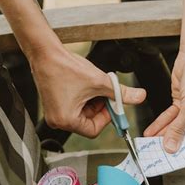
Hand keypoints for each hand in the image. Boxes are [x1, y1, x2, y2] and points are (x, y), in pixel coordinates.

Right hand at [29, 39, 145, 137]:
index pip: (94, 130)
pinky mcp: (54, 104)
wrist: (46, 53)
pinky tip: (84, 83)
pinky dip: (84, 96)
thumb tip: (139, 97)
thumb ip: (121, 92)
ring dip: (92, 99)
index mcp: (66, 121)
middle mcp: (58, 121)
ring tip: (93, 83)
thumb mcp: (100, 82)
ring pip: (83, 112)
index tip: (112, 104)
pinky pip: (74, 106)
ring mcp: (55, 113)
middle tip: (105, 91)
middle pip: (88, 121)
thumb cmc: (65, 67)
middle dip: (100, 106)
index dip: (107, 117)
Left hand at [144, 50, 184, 152]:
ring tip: (148, 145)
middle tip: (154, 155)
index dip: (183, 154)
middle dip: (169, 144)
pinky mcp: (181, 104)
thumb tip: (171, 147)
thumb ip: (179, 127)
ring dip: (161, 136)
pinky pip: (169, 118)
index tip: (168, 162)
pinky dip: (160, 124)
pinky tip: (150, 132)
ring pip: (175, 128)